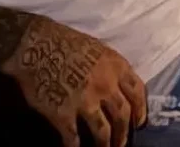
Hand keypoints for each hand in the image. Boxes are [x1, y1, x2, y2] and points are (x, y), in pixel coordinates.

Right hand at [3, 15, 145, 146]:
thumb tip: (118, 86)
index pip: (138, 92)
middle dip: (124, 132)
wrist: (38, 46)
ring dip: (106, 143)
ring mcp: (86, 101)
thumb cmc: (67, 43)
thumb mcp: (100, 50)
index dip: (141, 109)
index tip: (140, 121)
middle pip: (122, 115)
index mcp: (117, 67)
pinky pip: (73, 137)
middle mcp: (106, 86)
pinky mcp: (63, 114)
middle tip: (122, 143)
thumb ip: (112, 69)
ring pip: (102, 130)